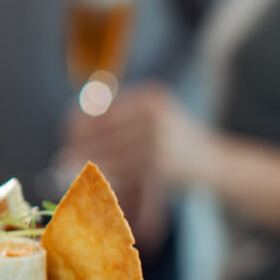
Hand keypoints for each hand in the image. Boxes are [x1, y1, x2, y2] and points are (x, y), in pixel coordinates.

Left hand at [61, 80, 211, 193]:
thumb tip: (73, 131)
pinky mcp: (161, 165)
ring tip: (72, 171)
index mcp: (150, 97)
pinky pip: (124, 172)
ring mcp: (159, 139)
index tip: (66, 136)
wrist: (216, 164)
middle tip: (63, 159)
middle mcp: (155, 114)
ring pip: (111, 153)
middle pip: (104, 131)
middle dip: (81, 147)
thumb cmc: (174, 142)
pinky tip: (94, 182)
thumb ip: (118, 121)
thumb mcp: (152, 119)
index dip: (81, 123)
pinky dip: (107, 178)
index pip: (106, 109)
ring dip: (89, 164)